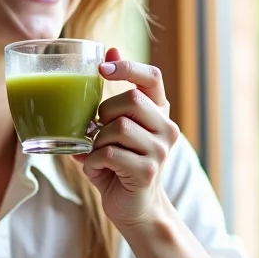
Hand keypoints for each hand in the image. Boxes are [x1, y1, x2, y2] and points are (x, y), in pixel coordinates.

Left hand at [79, 47, 180, 230]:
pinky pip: (109, 154)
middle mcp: (166, 128)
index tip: (102, 68)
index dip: (128, 67)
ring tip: (97, 154)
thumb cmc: (118, 165)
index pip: (152, 77)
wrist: (133, 209)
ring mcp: (160, 151)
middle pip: (132, 100)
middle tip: (98, 132)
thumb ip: (111, 95)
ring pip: (118, 128)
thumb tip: (108, 49)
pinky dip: (92, 162)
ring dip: (97, 141)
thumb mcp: (114, 128)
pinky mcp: (147, 171)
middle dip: (104, 113)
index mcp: (159, 113)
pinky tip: (95, 169)